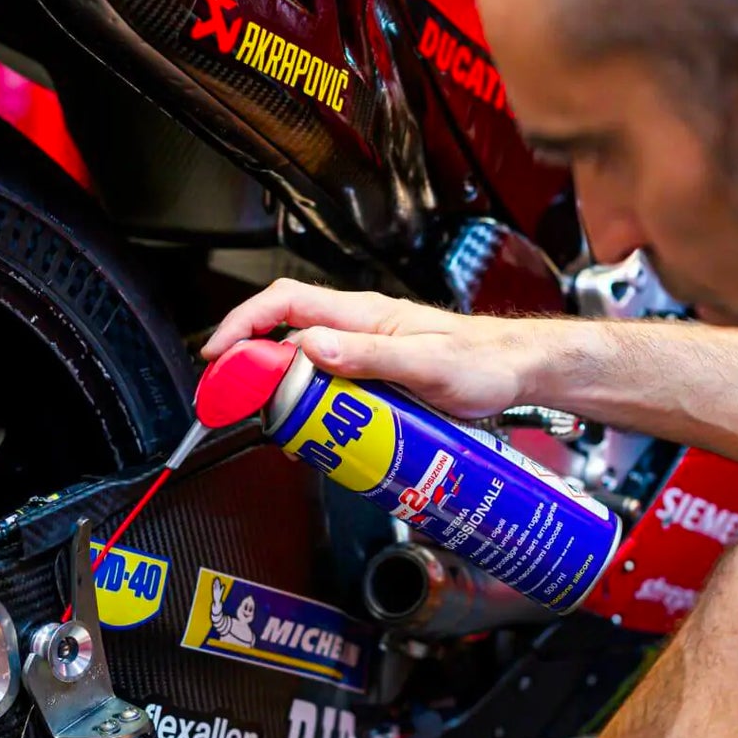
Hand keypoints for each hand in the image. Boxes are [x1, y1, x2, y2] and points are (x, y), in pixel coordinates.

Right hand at [201, 279, 551, 418]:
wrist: (516, 372)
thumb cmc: (483, 360)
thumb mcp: (427, 361)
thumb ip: (371, 354)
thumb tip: (314, 347)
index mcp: (362, 314)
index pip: (284, 303)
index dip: (244, 323)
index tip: (221, 355)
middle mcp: (357, 330)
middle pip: (284, 336)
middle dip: (252, 366)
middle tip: (238, 403)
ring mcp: (364, 354)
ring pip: (304, 368)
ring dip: (283, 394)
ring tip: (280, 427)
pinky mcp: (374, 379)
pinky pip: (329, 390)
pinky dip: (312, 411)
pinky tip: (319, 435)